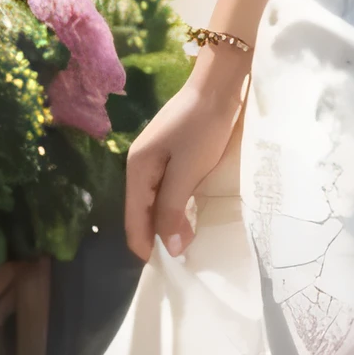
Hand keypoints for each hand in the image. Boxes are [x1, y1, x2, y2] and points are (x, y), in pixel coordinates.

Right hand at [124, 56, 248, 261]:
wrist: (219, 84)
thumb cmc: (202, 127)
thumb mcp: (187, 172)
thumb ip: (173, 210)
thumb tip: (170, 249)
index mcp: (137, 169)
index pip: (134, 218)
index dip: (146, 245)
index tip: (164, 270)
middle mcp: (139, 164)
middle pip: (142, 211)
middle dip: (156, 237)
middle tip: (178, 262)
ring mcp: (155, 157)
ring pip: (154, 200)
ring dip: (166, 222)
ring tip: (184, 244)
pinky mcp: (171, 152)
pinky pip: (166, 188)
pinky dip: (174, 205)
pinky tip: (187, 215)